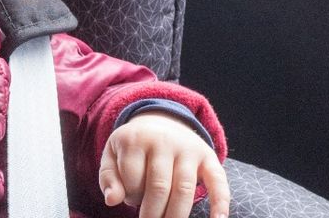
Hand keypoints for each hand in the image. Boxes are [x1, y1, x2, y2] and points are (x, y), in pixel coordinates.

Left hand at [99, 112, 229, 217]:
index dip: (130, 196)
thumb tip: (112, 200)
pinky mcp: (208, 156)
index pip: (132, 180)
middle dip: (153, 213)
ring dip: (175, 214)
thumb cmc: (134, 146)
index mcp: (136, 139)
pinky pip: (218, 181)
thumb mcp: (113, 154)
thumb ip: (108, 178)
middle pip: (159, 187)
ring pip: (184, 189)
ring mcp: (188, 148)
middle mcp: (163, 141)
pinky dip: (220, 202)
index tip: (131, 198)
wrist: (161, 120)